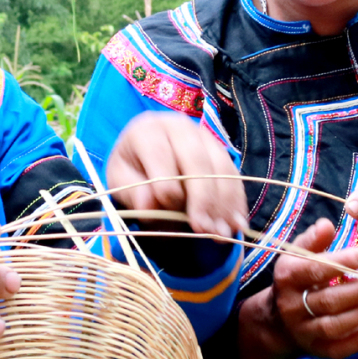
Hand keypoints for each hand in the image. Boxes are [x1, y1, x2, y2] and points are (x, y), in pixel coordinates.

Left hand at [105, 111, 248, 237]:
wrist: (145, 155)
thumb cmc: (131, 170)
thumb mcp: (120, 182)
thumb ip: (132, 193)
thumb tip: (148, 204)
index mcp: (146, 130)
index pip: (160, 156)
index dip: (170, 189)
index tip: (173, 214)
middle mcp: (177, 126)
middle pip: (196, 160)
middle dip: (204, 198)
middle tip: (206, 229)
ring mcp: (202, 135)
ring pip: (220, 166)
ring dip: (224, 202)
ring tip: (224, 232)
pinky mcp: (219, 148)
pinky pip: (232, 173)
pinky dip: (236, 199)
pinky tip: (237, 222)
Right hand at [237, 219, 357, 358]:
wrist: (278, 319)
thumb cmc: (298, 279)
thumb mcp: (298, 255)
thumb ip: (313, 240)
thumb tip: (327, 224)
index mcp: (287, 277)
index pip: (314, 270)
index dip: (341, 263)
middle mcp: (291, 306)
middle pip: (330, 300)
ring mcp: (302, 331)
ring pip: (335, 325)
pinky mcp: (315, 350)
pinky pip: (338, 350)